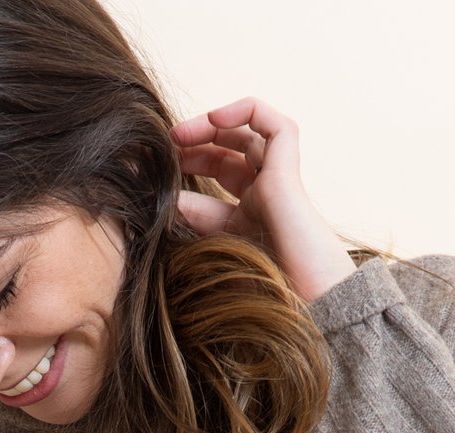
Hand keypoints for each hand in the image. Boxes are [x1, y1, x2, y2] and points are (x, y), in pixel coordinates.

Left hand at [171, 96, 359, 305]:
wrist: (298, 300)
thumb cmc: (260, 287)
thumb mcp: (212, 242)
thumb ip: (191, 216)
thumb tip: (160, 195)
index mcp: (250, 213)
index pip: (217, 175)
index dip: (187, 165)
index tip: (156, 169)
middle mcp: (266, 193)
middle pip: (231, 151)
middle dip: (195, 142)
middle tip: (164, 146)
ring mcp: (279, 180)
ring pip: (251, 133)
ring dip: (213, 125)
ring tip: (180, 133)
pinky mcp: (289, 170)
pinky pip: (277, 125)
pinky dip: (247, 111)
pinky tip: (215, 120)